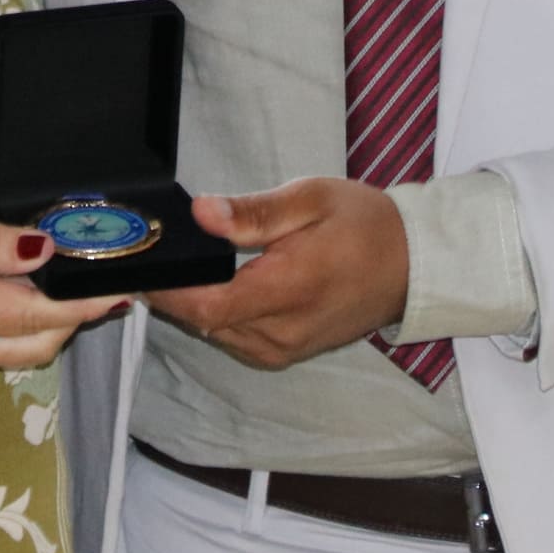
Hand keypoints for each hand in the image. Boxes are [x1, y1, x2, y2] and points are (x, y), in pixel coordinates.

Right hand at [0, 200, 126, 371]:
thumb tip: (47, 248)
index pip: (40, 312)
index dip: (87, 297)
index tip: (124, 278)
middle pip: (39, 341)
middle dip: (77, 312)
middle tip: (100, 268)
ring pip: (20, 349)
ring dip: (52, 319)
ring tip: (70, 272)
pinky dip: (22, 320)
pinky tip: (24, 282)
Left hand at [144, 179, 409, 370]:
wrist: (411, 265)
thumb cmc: (364, 225)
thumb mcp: (311, 199)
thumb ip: (252, 212)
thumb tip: (200, 214)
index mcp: (289, 289)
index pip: (208, 305)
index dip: (168, 290)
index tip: (141, 263)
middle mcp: (283, 331)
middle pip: (205, 322)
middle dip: (173, 292)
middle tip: (151, 254)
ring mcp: (285, 348)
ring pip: (217, 333)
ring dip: (192, 304)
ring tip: (177, 265)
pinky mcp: (287, 353)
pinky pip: (236, 338)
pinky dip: (216, 315)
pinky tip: (210, 285)